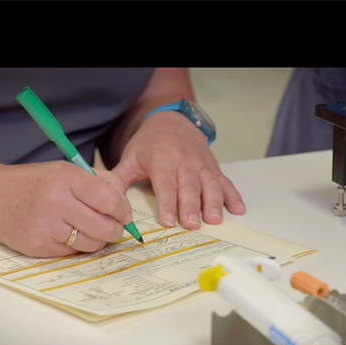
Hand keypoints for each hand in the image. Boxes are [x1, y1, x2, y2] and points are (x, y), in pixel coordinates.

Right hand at [0, 161, 132, 257]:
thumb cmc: (34, 183)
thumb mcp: (64, 171)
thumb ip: (98, 182)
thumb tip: (124, 203)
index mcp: (65, 178)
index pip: (109, 199)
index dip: (122, 209)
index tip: (124, 213)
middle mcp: (55, 201)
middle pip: (104, 226)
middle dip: (116, 229)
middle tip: (115, 227)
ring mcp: (46, 226)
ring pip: (91, 243)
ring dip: (99, 240)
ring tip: (93, 230)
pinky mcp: (38, 246)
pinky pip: (72, 253)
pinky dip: (77, 246)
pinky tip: (70, 235)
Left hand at [111, 111, 245, 229]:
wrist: (171, 119)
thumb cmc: (150, 143)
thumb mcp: (131, 156)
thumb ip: (120, 178)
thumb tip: (106, 200)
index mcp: (162, 160)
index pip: (165, 183)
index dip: (167, 203)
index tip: (168, 221)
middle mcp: (184, 161)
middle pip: (189, 186)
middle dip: (191, 206)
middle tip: (193, 225)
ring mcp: (202, 164)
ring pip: (210, 184)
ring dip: (214, 202)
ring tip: (215, 219)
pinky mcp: (213, 167)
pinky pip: (225, 181)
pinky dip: (233, 195)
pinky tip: (239, 209)